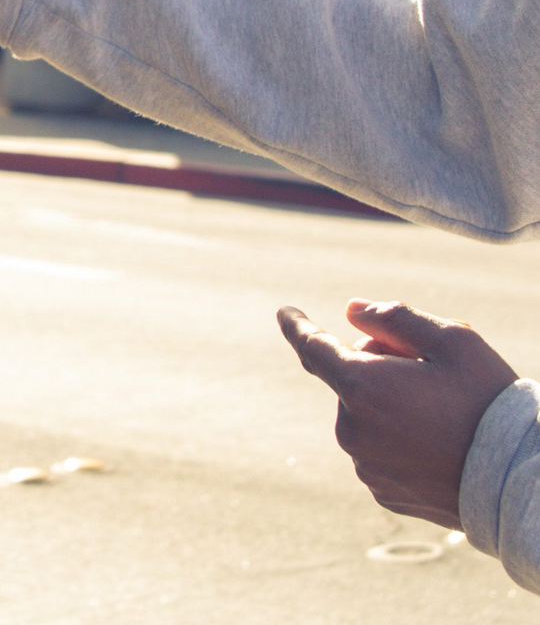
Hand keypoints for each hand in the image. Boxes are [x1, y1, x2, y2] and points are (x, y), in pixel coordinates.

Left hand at [277, 299, 517, 529]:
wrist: (519, 483)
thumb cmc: (489, 403)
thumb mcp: (454, 341)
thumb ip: (395, 318)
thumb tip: (351, 311)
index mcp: (360, 387)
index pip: (313, 348)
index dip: (299, 327)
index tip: (286, 314)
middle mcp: (351, 428)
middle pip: (353, 381)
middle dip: (381, 367)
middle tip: (433, 370)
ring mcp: (364, 464)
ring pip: (368, 417)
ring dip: (391, 405)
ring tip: (447, 414)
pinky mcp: (382, 490)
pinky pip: (381, 451)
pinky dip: (400, 440)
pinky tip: (441, 444)